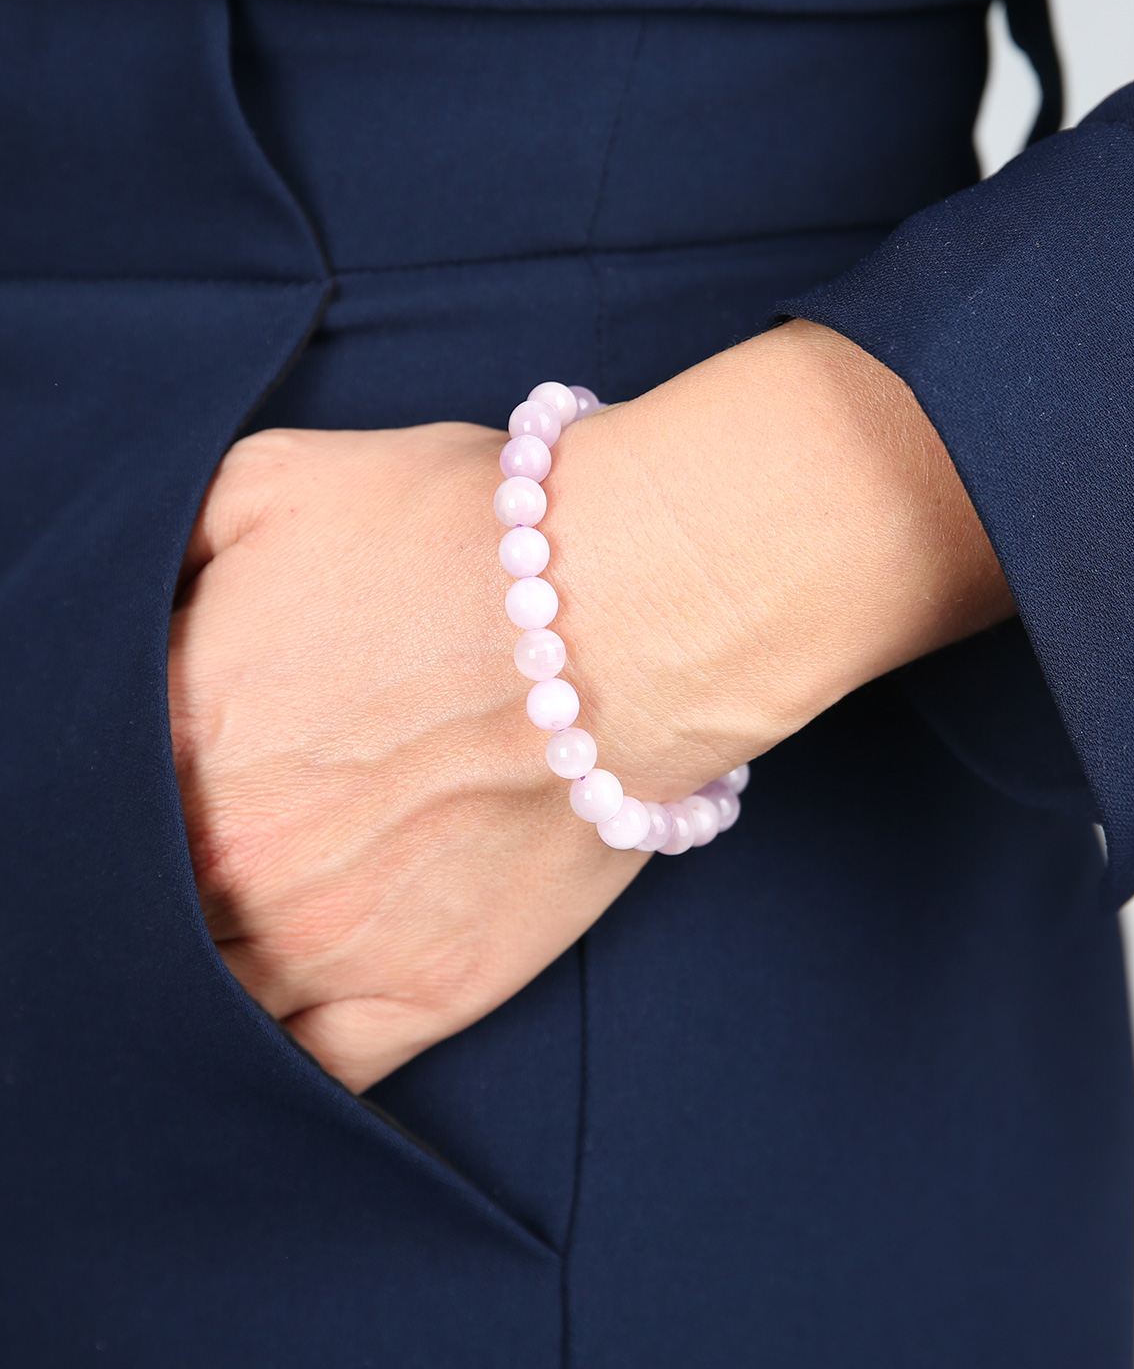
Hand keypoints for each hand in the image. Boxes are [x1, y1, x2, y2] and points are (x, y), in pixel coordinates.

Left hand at [169, 323, 1011, 1091]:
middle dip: (148, 876)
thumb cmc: (466, 534)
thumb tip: (123, 605)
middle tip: (217, 831)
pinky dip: (275, 1065)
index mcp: (173, 736)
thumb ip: (162, 548)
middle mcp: (228, 861)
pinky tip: (273, 1026)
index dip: (108, 783)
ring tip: (243, 923)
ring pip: (203, 1004)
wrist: (632, 606)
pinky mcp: (427, 989)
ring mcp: (326, 942)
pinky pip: (314, 1075)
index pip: (80, 797)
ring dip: (197, 974)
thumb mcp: (273, 480)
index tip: (156, 766)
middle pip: (129, 909)